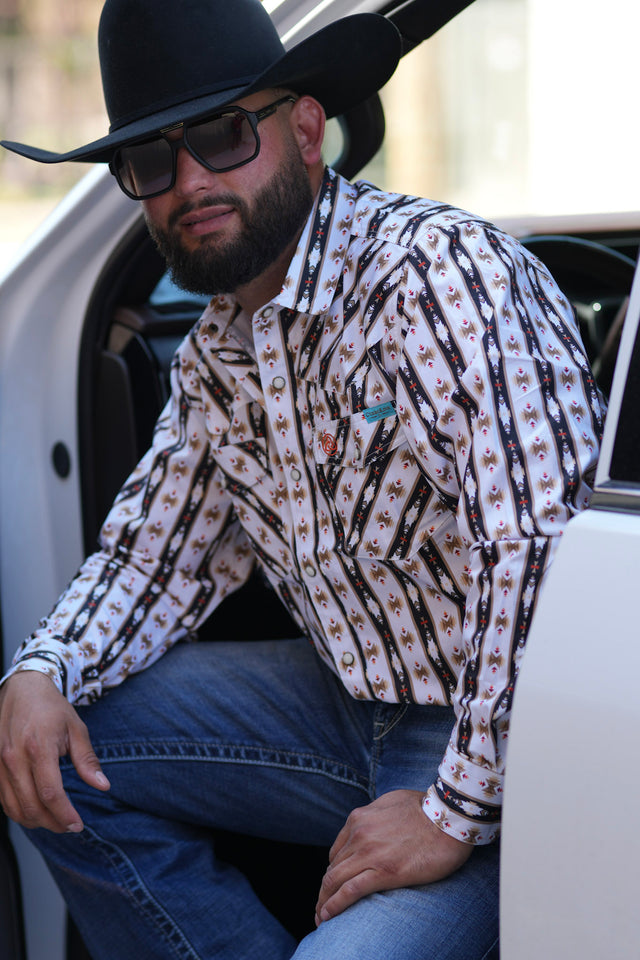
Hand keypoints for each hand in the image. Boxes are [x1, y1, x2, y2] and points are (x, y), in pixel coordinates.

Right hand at [0, 671, 109, 832]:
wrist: (23, 688)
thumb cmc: (51, 708)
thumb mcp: (76, 729)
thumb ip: (87, 760)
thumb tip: (103, 785)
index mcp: (38, 747)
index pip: (50, 793)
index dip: (64, 814)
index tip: (77, 825)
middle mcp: (14, 757)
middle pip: (30, 805)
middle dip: (52, 823)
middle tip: (68, 826)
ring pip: (13, 807)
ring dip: (34, 821)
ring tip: (54, 821)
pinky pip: (3, 799)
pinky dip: (19, 810)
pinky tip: (34, 810)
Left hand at [315, 789, 472, 924]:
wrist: (448, 818)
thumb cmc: (426, 809)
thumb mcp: (390, 802)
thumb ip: (374, 815)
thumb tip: (370, 826)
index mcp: (359, 819)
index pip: (337, 852)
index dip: (334, 871)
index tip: (335, 886)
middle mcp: (358, 834)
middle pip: (332, 868)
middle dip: (324, 890)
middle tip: (321, 907)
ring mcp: (368, 853)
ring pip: (334, 881)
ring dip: (324, 901)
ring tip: (321, 917)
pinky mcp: (383, 872)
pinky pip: (349, 892)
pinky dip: (334, 906)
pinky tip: (327, 916)